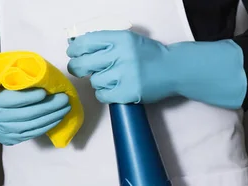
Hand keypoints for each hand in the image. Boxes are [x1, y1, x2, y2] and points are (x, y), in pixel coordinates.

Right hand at [0, 71, 71, 144]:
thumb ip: (8, 77)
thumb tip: (34, 74)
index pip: (11, 101)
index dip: (29, 98)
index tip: (44, 92)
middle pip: (24, 115)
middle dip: (47, 108)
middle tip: (63, 99)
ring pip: (29, 127)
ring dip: (50, 118)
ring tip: (64, 109)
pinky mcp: (6, 138)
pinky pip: (29, 135)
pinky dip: (44, 127)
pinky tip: (55, 119)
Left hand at [66, 30, 247, 108]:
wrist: (174, 69)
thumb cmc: (150, 55)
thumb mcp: (129, 40)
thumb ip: (107, 41)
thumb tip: (77, 45)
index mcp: (121, 38)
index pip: (86, 42)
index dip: (75, 49)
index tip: (73, 53)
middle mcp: (122, 54)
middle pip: (84, 63)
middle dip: (77, 67)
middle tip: (78, 69)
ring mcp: (125, 74)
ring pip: (95, 81)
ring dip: (99, 81)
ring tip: (111, 79)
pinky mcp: (128, 92)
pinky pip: (103, 95)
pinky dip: (105, 94)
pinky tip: (113, 89)